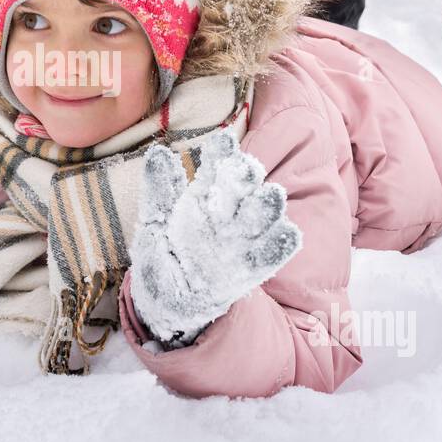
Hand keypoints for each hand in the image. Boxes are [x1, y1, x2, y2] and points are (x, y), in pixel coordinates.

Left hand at [128, 129, 301, 346]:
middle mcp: (227, 213)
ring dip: (268, 206)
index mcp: (205, 194)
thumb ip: (159, 189)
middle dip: (246, 177)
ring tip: (270, 196)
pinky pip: (272, 254)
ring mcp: (241, 239)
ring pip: (263, 216)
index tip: (222, 140)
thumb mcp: (153, 221)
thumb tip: (158, 152)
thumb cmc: (159, 255)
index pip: (218, 165)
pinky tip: (287, 234)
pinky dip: (281, 244)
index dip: (221, 152)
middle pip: (244, 187)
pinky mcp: (250, 269)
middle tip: (244, 170)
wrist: (162, 301)